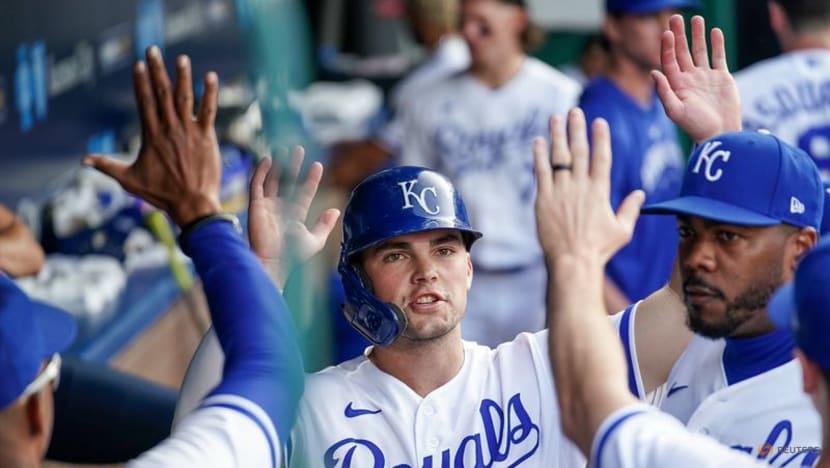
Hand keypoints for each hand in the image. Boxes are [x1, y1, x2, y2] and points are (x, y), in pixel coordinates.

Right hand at [83, 46, 221, 225]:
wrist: (192, 204)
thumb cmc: (161, 194)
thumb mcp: (129, 180)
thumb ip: (107, 166)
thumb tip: (82, 161)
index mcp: (151, 135)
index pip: (144, 102)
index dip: (140, 82)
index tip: (138, 65)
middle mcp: (169, 129)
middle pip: (161, 93)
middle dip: (157, 70)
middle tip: (153, 50)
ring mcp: (188, 131)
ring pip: (185, 98)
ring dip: (183, 76)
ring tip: (181, 58)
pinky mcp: (206, 136)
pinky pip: (208, 110)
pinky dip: (210, 93)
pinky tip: (211, 76)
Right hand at [248, 146, 339, 288]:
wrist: (273, 263)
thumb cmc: (293, 256)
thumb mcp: (314, 239)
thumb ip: (325, 225)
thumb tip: (336, 209)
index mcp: (294, 213)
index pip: (304, 191)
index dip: (311, 179)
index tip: (318, 165)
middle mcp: (280, 207)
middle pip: (287, 181)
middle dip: (293, 165)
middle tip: (299, 149)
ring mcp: (267, 205)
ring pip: (272, 179)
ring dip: (277, 164)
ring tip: (283, 149)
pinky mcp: (255, 206)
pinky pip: (256, 184)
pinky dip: (261, 172)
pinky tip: (267, 159)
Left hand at [534, 108, 643, 264]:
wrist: (572, 261)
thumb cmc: (599, 249)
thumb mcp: (622, 230)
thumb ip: (631, 209)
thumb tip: (640, 193)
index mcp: (600, 191)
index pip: (602, 157)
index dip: (600, 138)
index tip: (599, 121)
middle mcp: (580, 187)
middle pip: (579, 151)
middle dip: (577, 129)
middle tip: (575, 111)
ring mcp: (560, 191)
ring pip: (558, 157)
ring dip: (557, 136)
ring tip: (556, 118)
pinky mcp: (543, 199)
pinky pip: (541, 172)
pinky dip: (539, 155)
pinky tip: (538, 141)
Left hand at [652, 15, 740, 142]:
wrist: (720, 133)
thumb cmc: (695, 126)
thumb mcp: (676, 111)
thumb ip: (664, 92)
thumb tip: (653, 72)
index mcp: (676, 85)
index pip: (669, 60)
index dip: (667, 47)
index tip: (667, 32)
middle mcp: (689, 78)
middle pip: (682, 52)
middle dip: (679, 35)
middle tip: (676, 17)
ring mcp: (705, 77)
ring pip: (700, 51)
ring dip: (697, 35)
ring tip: (697, 18)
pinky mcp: (722, 78)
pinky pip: (718, 57)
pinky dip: (717, 44)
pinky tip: (714, 31)